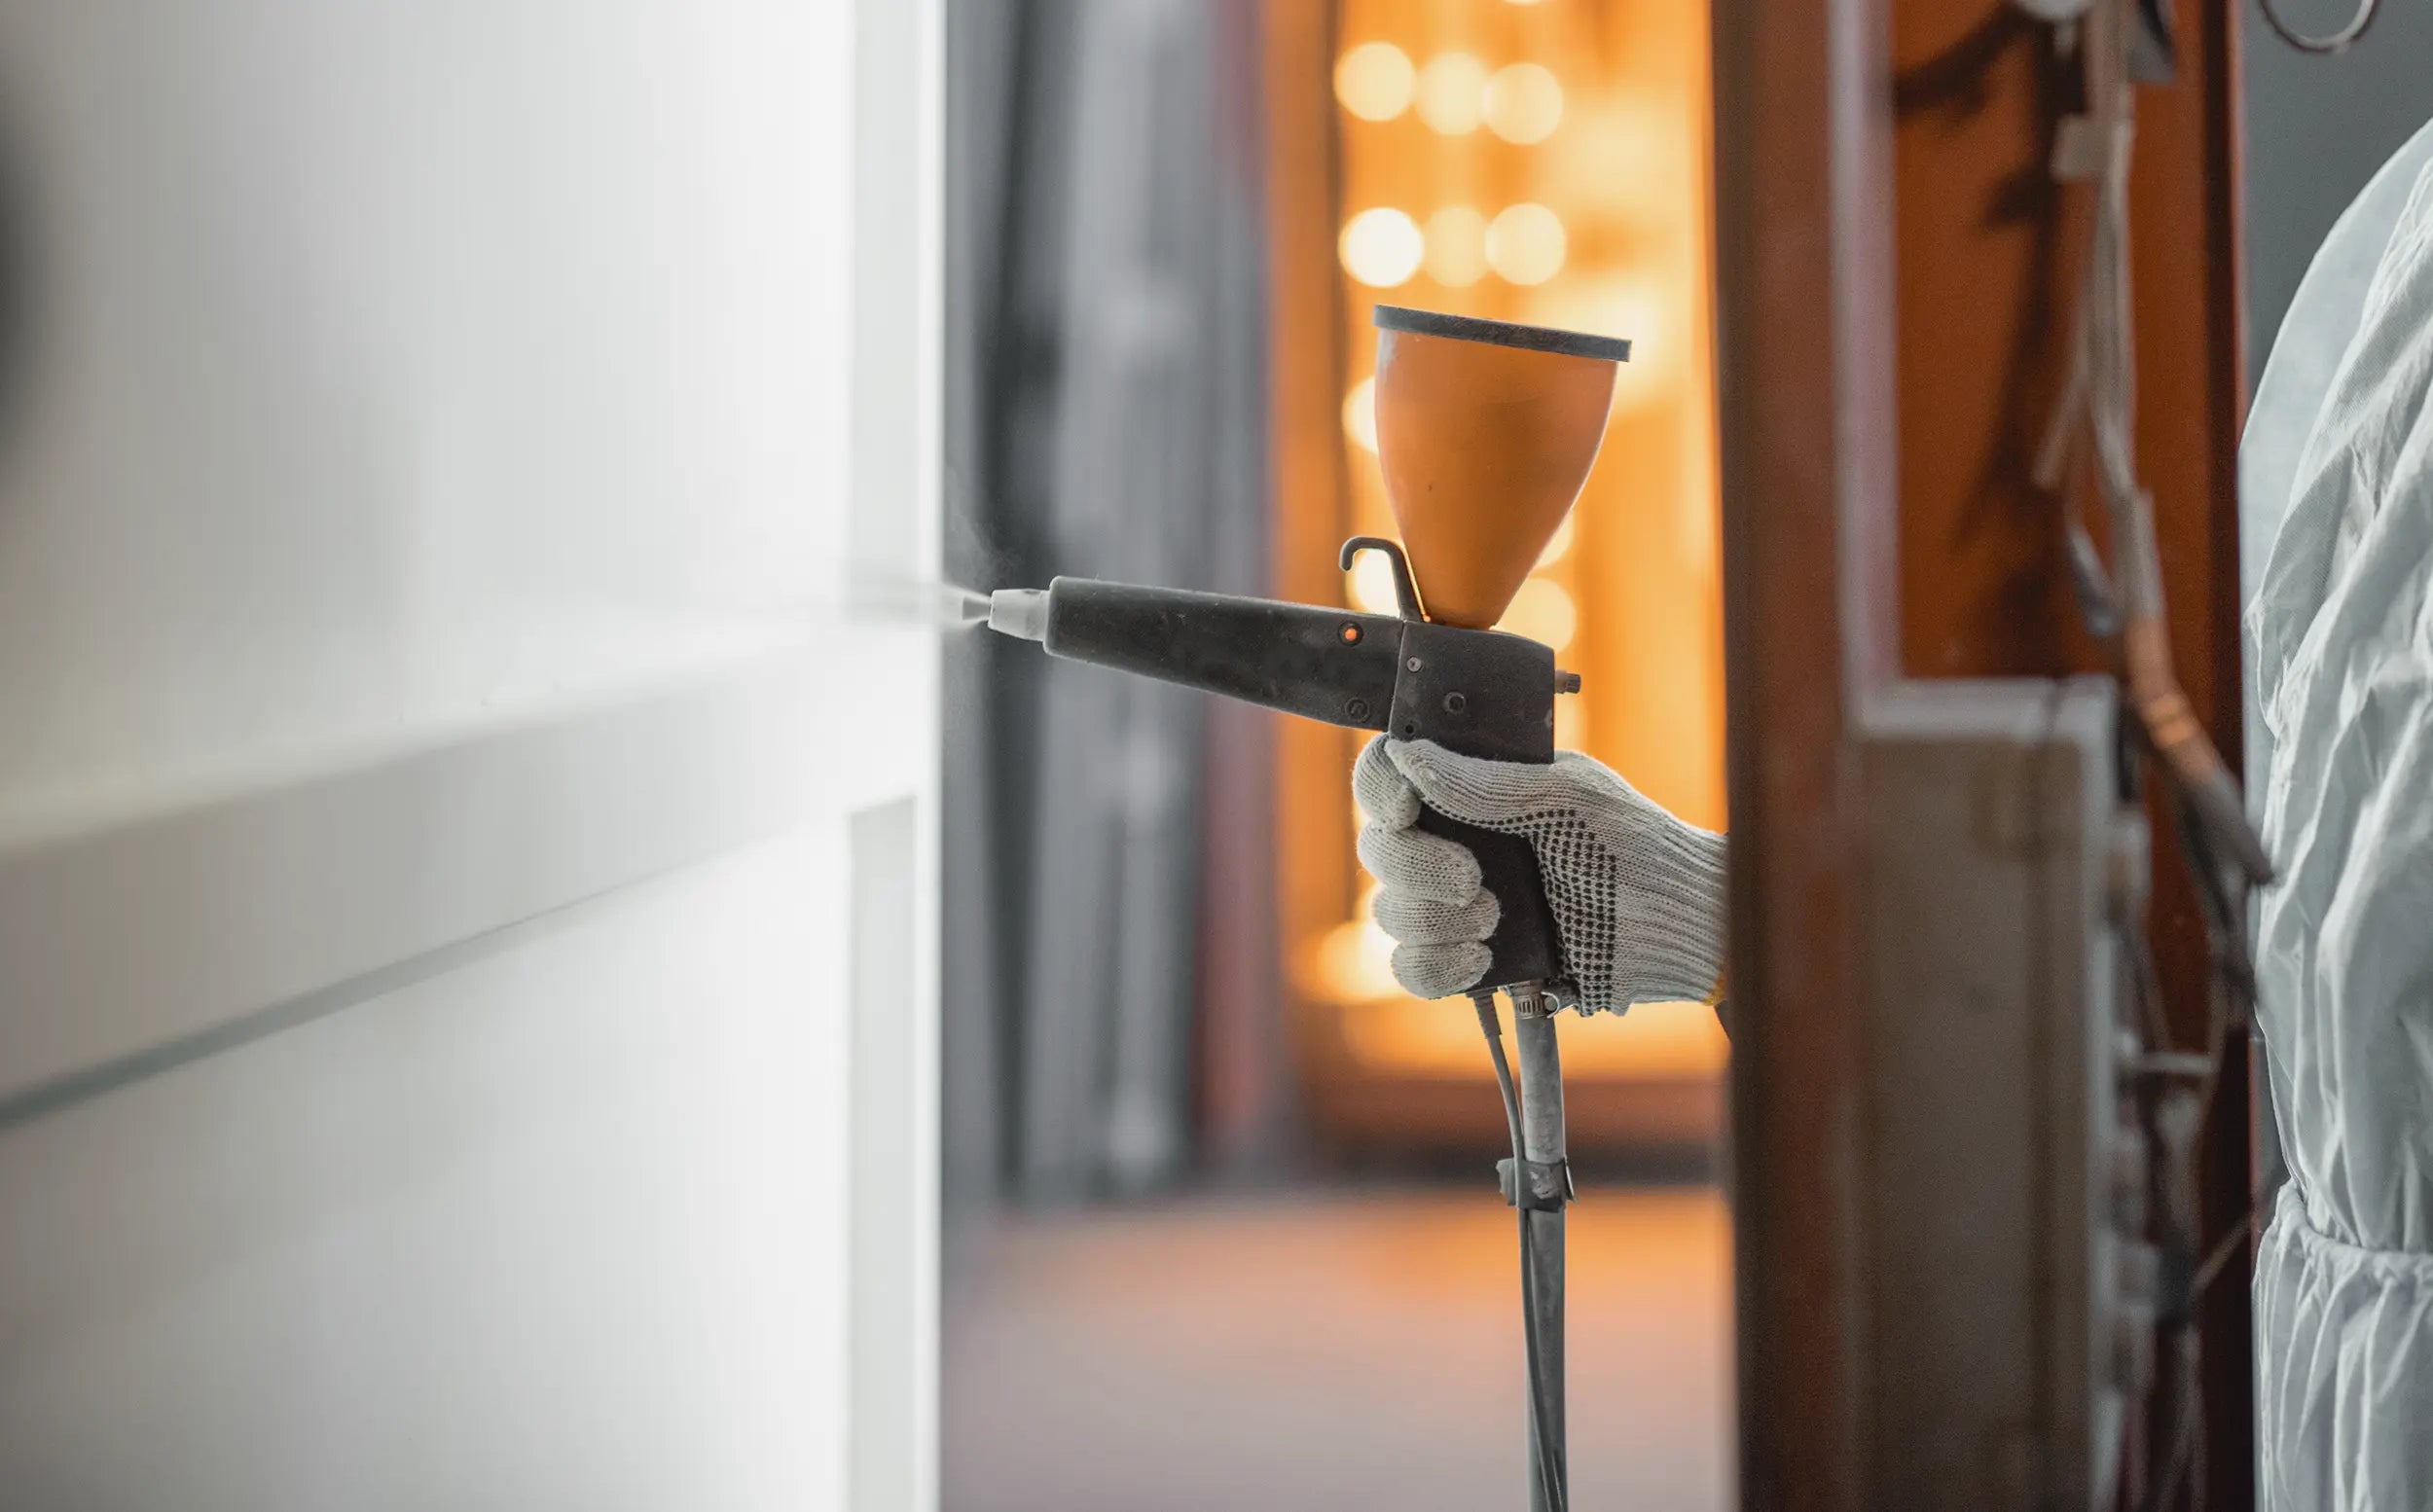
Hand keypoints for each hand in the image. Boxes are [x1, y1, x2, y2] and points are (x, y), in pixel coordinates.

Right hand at [1352, 737, 1727, 1013]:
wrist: (1670, 925)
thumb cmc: (1630, 845)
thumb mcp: (1564, 797)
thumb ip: (1485, 781)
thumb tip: (1409, 754)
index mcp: (1472, 791)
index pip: (1388, 777)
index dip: (1379, 790)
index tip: (1405, 808)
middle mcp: (1454, 842)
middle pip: (1377, 849)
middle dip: (1417, 867)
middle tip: (1475, 881)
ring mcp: (1456, 903)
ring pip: (1390, 911)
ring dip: (1434, 919)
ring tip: (1496, 919)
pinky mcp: (1467, 958)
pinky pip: (1410, 968)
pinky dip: (1435, 965)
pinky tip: (1482, 959)